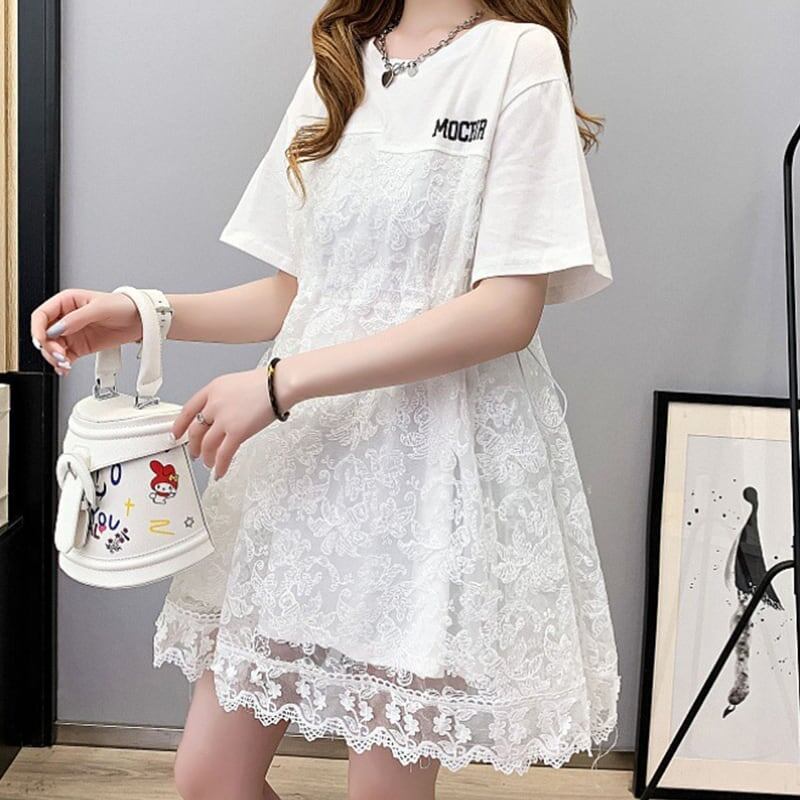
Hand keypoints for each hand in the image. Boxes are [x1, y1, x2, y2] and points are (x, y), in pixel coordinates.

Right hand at [30, 288, 142, 375]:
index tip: (41, 341)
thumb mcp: (99, 308)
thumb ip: (77, 318)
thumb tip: (58, 328)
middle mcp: (66, 318)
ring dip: (55, 358)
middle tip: (60, 355)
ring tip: (65, 363)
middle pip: (44, 335)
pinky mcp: (80, 347)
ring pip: (52, 348)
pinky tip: (66, 369)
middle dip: (48, 347)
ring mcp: (73, 334)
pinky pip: (65, 358)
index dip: (37, 329)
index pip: (42, 316)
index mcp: (67, 302)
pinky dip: (62, 365)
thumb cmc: (123, 306)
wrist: (141, 320)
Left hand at [171, 365, 294, 478]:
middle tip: (194, 452)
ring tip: (209, 463)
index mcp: (213, 389)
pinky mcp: (237, 432)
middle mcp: (214, 404)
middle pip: (196, 430)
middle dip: (193, 445)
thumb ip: (224, 398)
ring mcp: (224, 419)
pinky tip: (219, 472)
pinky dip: (220, 466)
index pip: (188, 409)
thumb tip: (223, 413)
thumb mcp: (236, 384)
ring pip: (207, 445)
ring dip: (206, 457)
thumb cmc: (266, 383)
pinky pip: (224, 454)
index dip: (180, 424)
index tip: (176, 433)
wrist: (278, 385)